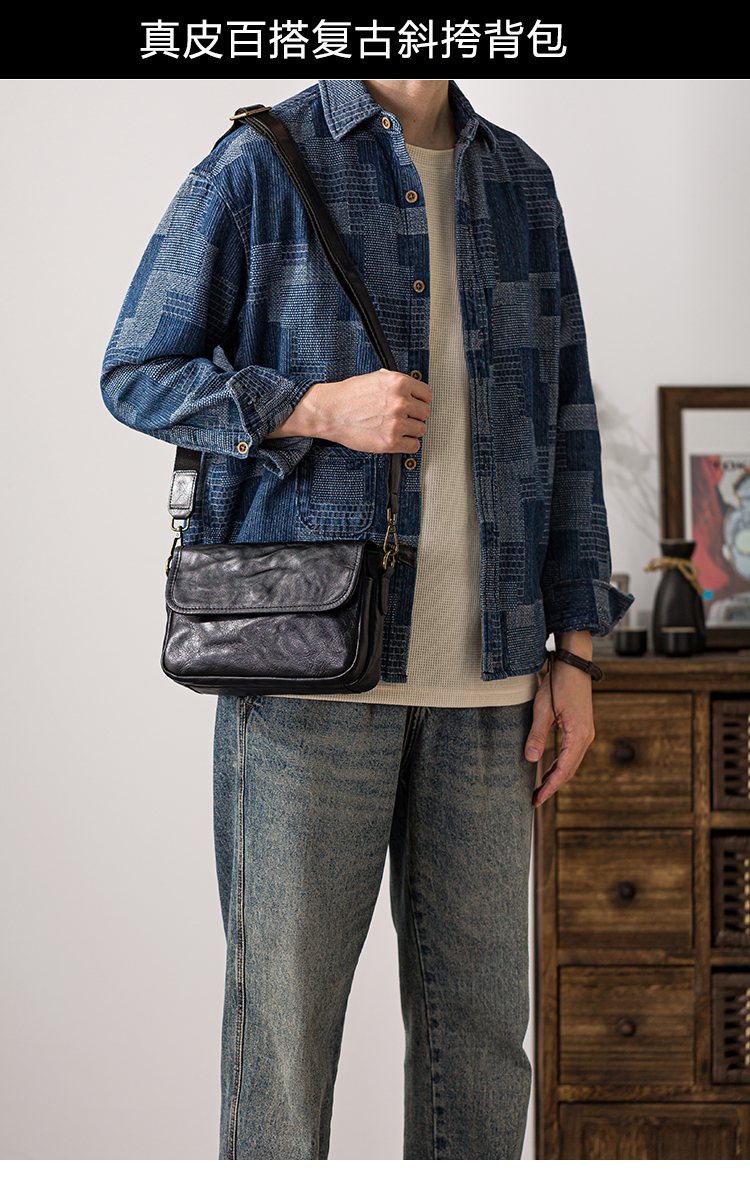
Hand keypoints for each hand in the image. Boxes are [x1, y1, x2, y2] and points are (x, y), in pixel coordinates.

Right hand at [265, 369, 431, 452]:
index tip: (415, 405)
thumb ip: (397, 384)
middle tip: (403, 417)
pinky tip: (398, 439)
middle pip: (425, 412)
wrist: (330, 412)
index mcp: (399, 383)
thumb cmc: (348, 396)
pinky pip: (414, 446)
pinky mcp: (391, 441)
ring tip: (397, 428)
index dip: (420, 400)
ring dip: (411, 430)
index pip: (426, 394)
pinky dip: (408, 444)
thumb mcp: (376, 378)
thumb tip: (412, 391)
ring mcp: (397, 423)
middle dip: (415, 415)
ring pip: (421, 429)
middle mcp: (400, 402)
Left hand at [525, 650, 595, 807]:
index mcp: (578, 735)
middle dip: (553, 786)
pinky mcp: (582, 727)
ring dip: (557, 776)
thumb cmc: (559, 683)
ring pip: (571, 762)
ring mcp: (586, 732)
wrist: (574, 663)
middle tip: (536, 799)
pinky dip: (561, 764)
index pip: (564, 769)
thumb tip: (531, 760)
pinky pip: (572, 753)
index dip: (551, 787)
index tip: (538, 799)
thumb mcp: (543, 709)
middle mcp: (586, 736)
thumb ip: (538, 735)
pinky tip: (550, 769)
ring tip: (541, 788)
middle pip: (570, 770)